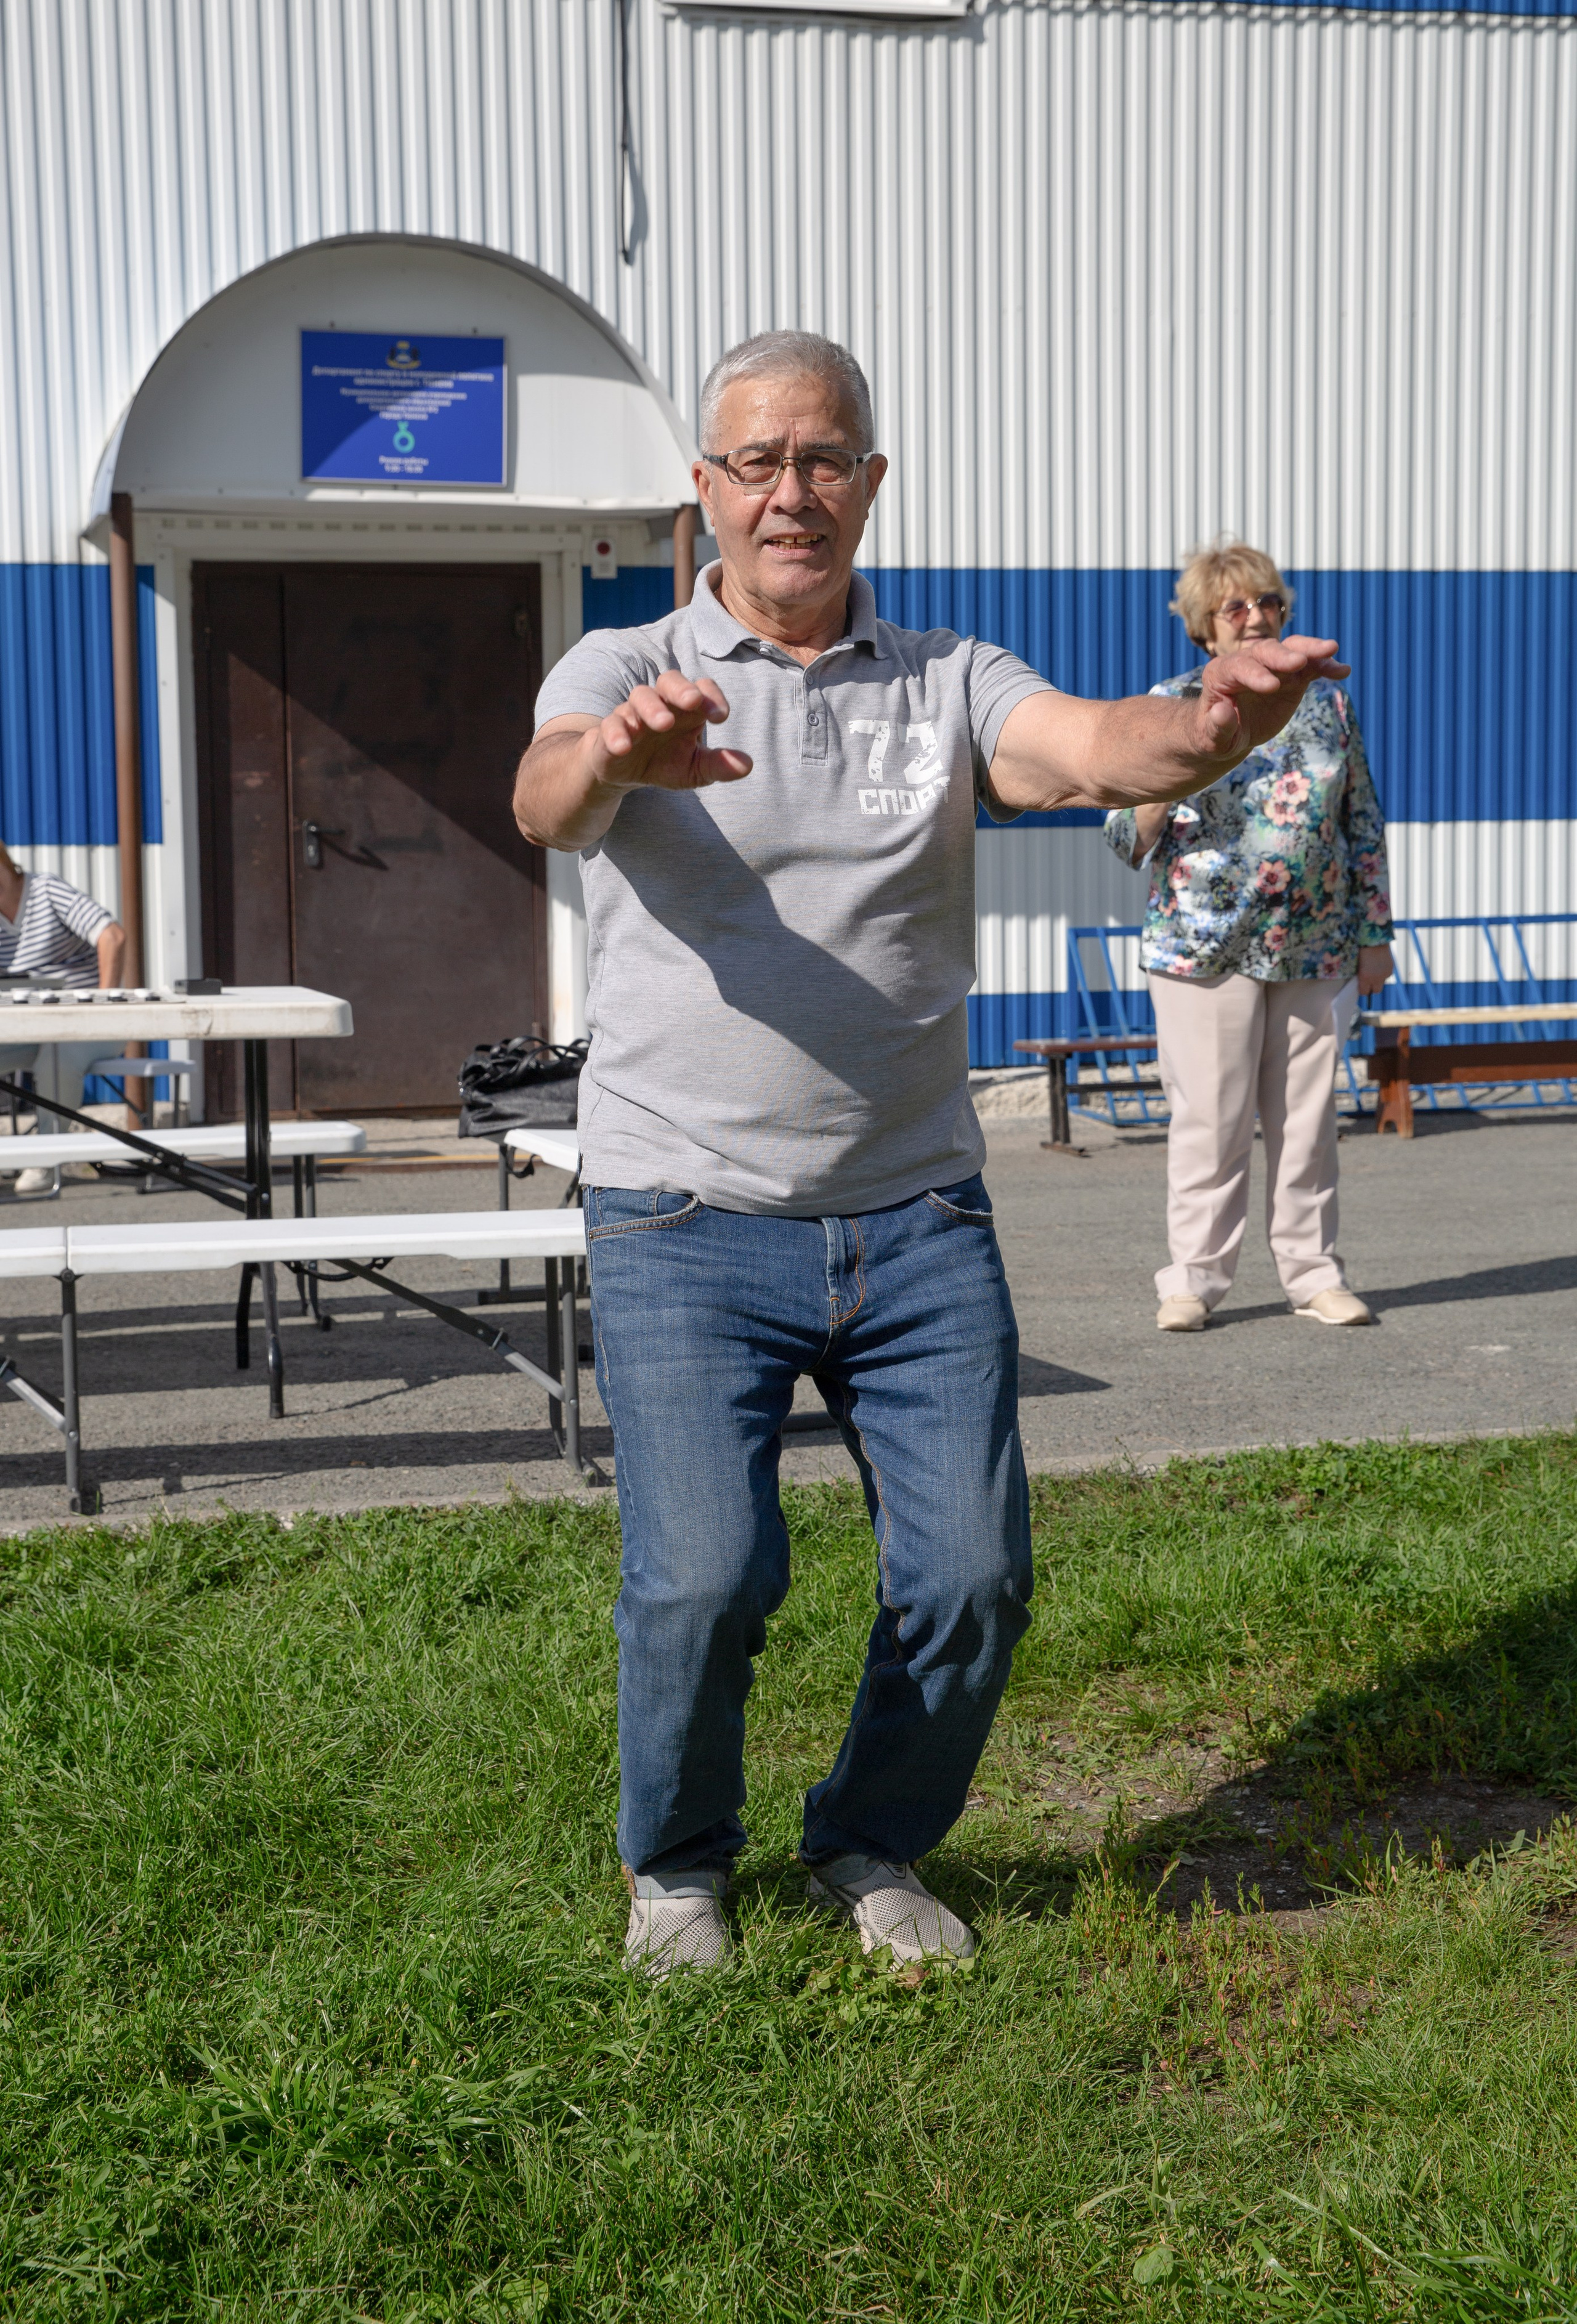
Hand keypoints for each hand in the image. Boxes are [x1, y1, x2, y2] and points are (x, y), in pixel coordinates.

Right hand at [587, 670, 751, 796]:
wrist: (622, 773)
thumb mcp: (694, 769)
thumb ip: (718, 765)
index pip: (701, 690)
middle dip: (681, 689)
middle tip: (693, 701)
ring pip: (640, 697)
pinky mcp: (608, 731)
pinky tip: (625, 746)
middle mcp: (660, 704)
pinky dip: (618, 733)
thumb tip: (747, 765)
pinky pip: (611, 725)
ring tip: (663, 723)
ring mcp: (633, 714)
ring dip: (652, 707)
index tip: (720, 715)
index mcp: (685, 709)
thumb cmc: (663, 762)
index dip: (712, 697)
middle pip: (669, 680)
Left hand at [1192, 636, 1350, 764]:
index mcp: (1221, 674)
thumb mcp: (1212, 738)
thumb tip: (1222, 711)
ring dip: (1311, 650)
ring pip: (1291, 649)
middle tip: (1300, 662)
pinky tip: (1343, 671)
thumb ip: (1217, 726)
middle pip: (1266, 650)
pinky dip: (1326, 666)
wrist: (1230, 732)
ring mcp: (1272, 666)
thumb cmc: (1216, 735)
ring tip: (1331, 651)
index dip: (1254, 674)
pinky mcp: (1292, 675)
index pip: (1237, 667)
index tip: (1271, 687)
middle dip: (1283, 656)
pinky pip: (1311, 666)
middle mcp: (1247, 662)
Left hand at [1356, 943, 1393, 996]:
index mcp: (1365, 977)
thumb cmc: (1363, 951)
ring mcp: (1385, 974)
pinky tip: (1380, 965)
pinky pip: (1386, 976)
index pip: (1364, 992)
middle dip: (1372, 988)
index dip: (1363, 990)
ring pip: (1382, 983)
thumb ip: (1361, 976)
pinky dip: (1383, 973)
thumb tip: (1362, 983)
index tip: (1361, 986)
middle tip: (1368, 983)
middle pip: (1375, 991)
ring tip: (1374, 970)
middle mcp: (1376, 978)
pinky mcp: (1390, 970)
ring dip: (1378, 980)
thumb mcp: (1359, 966)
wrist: (1376, 940)